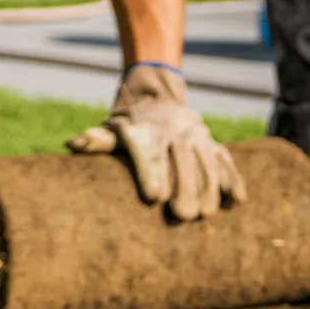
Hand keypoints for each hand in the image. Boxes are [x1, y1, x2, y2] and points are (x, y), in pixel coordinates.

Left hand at [67, 64, 245, 220]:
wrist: (156, 92)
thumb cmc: (128, 123)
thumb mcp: (111, 128)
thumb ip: (97, 141)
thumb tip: (73, 144)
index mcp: (147, 131)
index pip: (150, 154)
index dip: (152, 174)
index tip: (153, 197)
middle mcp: (175, 131)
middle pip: (182, 161)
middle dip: (184, 187)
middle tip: (183, 216)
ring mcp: (197, 137)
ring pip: (207, 162)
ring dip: (209, 189)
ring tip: (205, 214)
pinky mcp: (213, 144)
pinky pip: (226, 161)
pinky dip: (232, 179)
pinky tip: (236, 200)